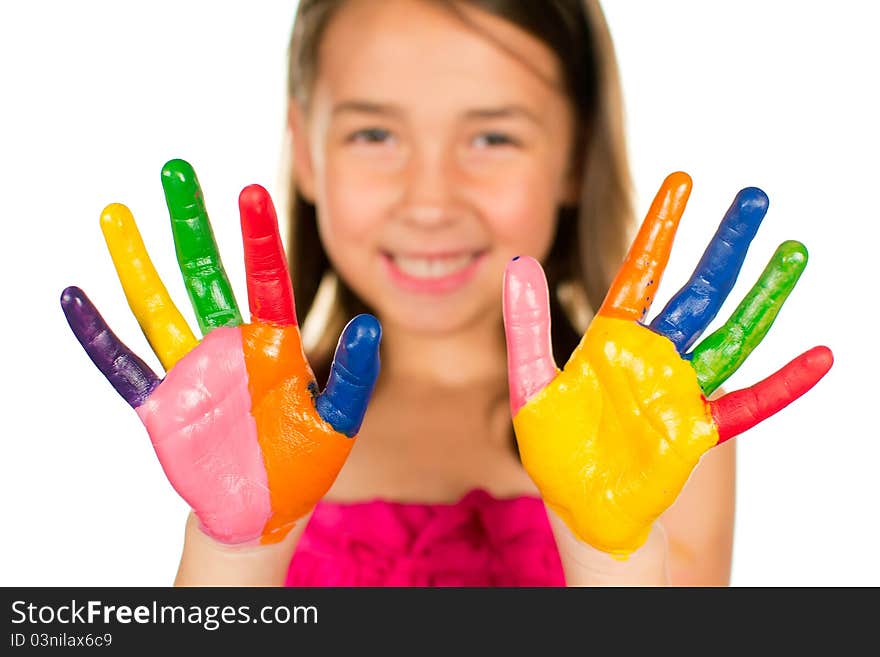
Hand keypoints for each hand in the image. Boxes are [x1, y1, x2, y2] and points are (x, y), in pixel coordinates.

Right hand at [61, 159, 380, 545]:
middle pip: (205, 273)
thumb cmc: (305, 459)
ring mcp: (192, 371)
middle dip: (191, 223)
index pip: (266, 278)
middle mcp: (229, 345)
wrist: (266, 504)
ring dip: (135, 263)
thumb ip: (355, 374)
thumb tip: (372, 325)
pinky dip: (98, 336)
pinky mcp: (161, 403)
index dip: (258, 236)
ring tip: (115, 212)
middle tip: (175, 169)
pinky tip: (75, 298)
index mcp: (274, 343)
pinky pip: (123, 364)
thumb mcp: (339, 419)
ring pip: (158, 306)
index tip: (250, 190)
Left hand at [503, 172, 831, 557]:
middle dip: (724, 244)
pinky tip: (819, 358)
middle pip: (697, 289)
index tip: (682, 181)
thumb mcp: (529, 385)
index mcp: (611, 339)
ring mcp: (680, 389)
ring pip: (730, 332)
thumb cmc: (555, 453)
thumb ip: (525, 327)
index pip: (641, 270)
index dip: (662, 227)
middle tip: (754, 197)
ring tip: (793, 253)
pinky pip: (748, 403)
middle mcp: (653, 355)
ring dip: (764, 295)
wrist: (580, 510)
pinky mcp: (699, 427)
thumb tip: (519, 263)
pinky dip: (781, 384)